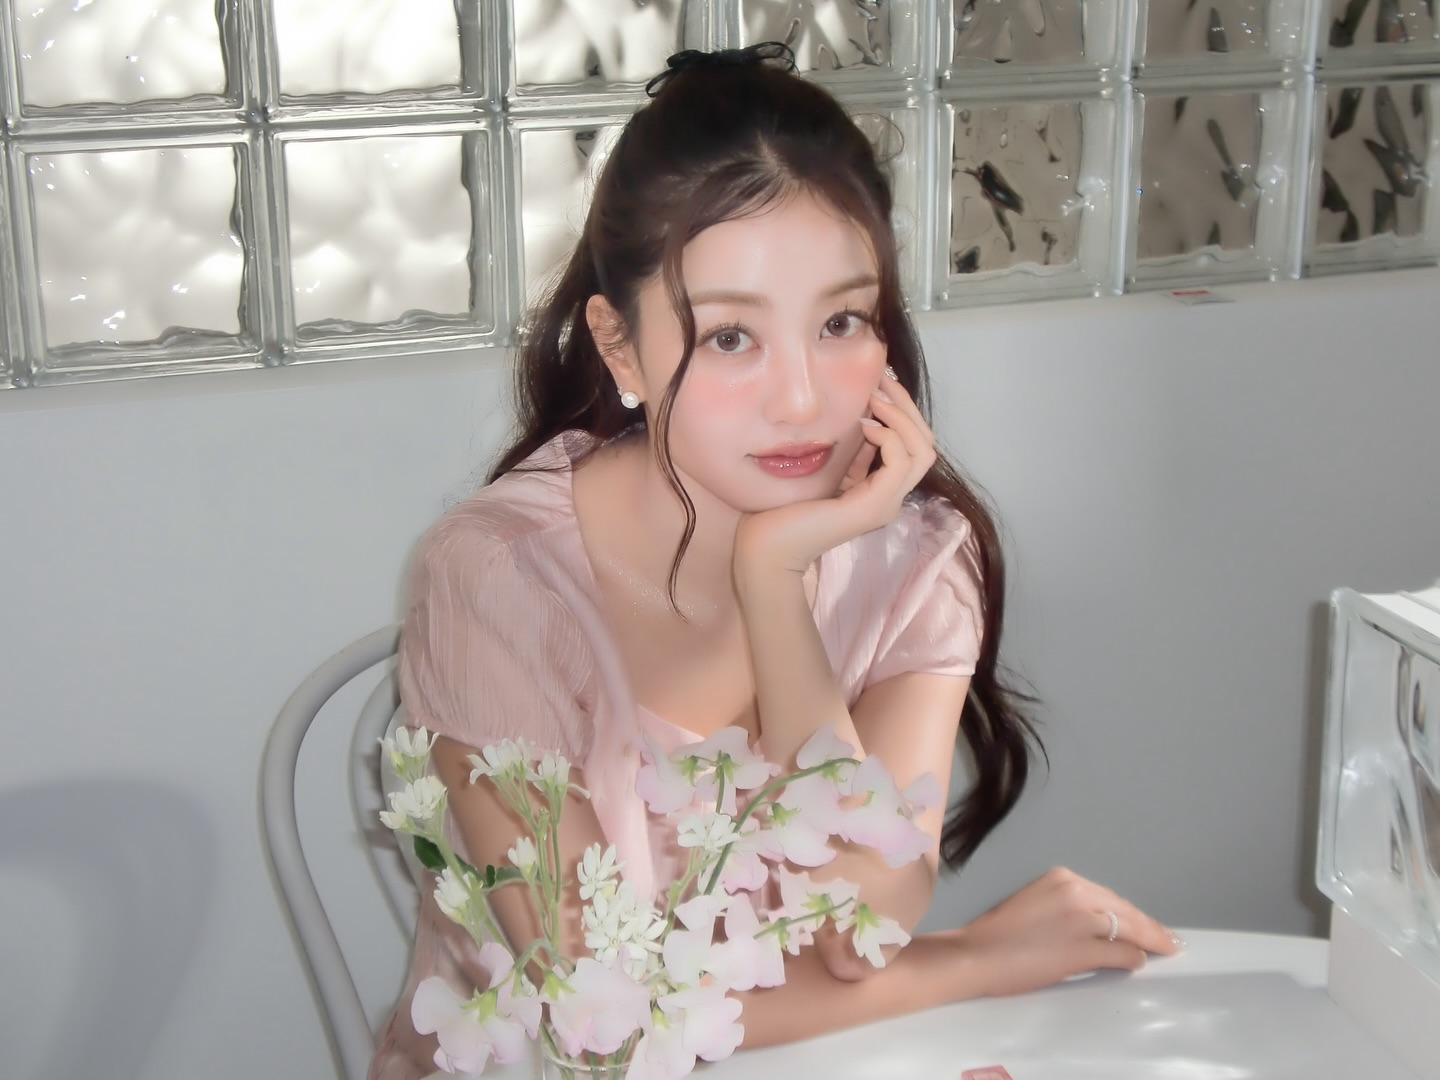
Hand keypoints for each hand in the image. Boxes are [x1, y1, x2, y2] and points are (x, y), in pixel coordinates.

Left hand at [734, 372, 937, 577]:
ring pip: (923, 451)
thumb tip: (868, 418)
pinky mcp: (874, 506)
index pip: (915, 445)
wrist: (768, 545)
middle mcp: (891, 498)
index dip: (903, 410)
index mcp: (881, 490)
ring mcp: (886, 504)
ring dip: (901, 417)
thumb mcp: (831, 470)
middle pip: (926, 445)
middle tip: (882, 382)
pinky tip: (866, 424)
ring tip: (875, 398)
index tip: (879, 384)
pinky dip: (889, 436)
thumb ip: (854, 452)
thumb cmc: (788, 507)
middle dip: (907, 407)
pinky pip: (900, 462)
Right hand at [951, 867, 1182, 997]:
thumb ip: (1067, 907)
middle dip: (1149, 926)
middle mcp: (1075, 891)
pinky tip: (1137, 964)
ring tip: (1165, 949)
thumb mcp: (1036, 904)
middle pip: (1124, 909)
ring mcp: (1082, 919)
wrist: (978, 954)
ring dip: (1150, 941)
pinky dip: (1133, 959)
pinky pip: (1122, 952)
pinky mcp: (1084, 947)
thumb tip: (1098, 925)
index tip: (1145, 922)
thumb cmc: (999, 934)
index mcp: (1062, 878)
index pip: (1108, 895)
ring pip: (1130, 928)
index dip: (1131, 912)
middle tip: (1169, 939)